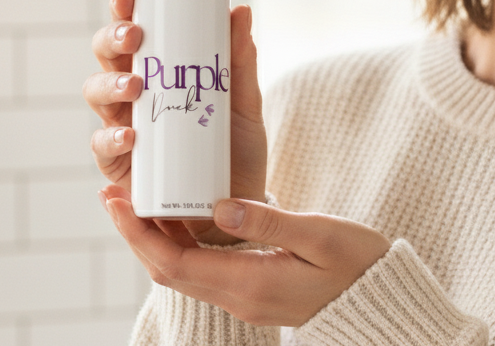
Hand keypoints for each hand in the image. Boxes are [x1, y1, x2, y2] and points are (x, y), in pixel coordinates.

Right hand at [84, 0, 267, 244]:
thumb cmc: (236, 151)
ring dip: (110, 85)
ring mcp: (124, 128)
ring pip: (97, 95)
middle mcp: (134, 96)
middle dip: (112, 41)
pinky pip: (104, 147)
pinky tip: (131, 137)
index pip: (134, 33)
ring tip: (135, 87)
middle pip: (107, 58)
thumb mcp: (245, 103)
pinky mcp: (120, 167)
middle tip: (134, 37)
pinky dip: (113, 139)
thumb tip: (240, 10)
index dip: (124, 10)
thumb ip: (242, 60)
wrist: (237, 211)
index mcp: (159, 71)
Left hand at [100, 184, 391, 326]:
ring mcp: (245, 298)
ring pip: (184, 271)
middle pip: (169, 270)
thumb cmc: (359, 262)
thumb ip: (269, 221)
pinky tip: (182, 218)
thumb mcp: (320, 233)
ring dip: (156, 239)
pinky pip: (204, 270)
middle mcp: (239, 297)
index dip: (138, 233)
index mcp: (250, 283)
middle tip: (113, 194)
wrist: (382, 300)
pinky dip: (183, 244)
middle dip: (136, 232)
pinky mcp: (255, 290)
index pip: (174, 263)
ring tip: (138, 201)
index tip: (115, 200)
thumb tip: (217, 206)